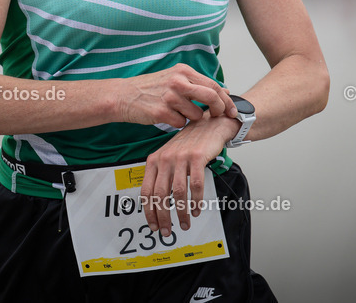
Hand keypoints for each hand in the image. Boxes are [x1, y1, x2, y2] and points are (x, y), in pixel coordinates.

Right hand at [116, 64, 236, 128]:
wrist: (123, 95)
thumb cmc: (150, 88)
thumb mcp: (174, 78)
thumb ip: (197, 84)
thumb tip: (223, 90)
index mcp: (183, 71)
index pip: (213, 84)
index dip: (226, 99)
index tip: (232, 109)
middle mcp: (178, 81)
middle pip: (211, 96)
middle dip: (220, 109)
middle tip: (221, 116)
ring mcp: (170, 96)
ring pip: (196, 114)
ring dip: (191, 118)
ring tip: (178, 113)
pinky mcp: (162, 111)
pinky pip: (181, 123)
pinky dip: (177, 123)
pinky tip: (167, 117)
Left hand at [140, 114, 239, 237]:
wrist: (209, 125)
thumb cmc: (189, 144)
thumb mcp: (169, 156)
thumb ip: (161, 175)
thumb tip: (156, 203)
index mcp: (154, 160)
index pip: (146, 191)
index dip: (149, 211)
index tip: (153, 225)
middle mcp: (165, 158)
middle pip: (160, 195)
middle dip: (163, 217)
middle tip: (167, 231)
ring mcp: (181, 157)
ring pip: (179, 192)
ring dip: (181, 212)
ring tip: (184, 223)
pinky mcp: (197, 157)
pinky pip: (196, 185)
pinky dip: (196, 201)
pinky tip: (196, 209)